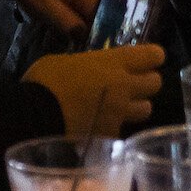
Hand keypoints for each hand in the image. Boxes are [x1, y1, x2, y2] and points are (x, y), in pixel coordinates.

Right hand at [24, 44, 165, 136]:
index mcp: (114, 61)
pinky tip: (101, 126)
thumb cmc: (45, 81)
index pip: (153, 55)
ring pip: (146, 109)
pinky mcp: (110, 134)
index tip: (149, 59)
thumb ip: (88, 64)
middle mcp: (124, 85)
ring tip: (121, 107)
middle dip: (147, 83)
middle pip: (156, 83)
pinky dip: (115, 128)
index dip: (153, 57)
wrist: (34, 116)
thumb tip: (91, 69)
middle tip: (134, 84)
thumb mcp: (66, 61)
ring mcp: (119, 112)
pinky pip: (122, 130)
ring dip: (137, 107)